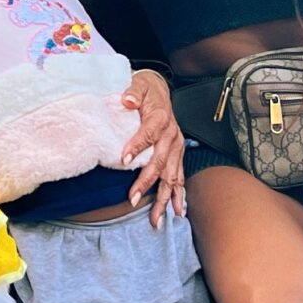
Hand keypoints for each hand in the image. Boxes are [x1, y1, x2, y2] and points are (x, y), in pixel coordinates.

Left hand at [121, 70, 184, 228]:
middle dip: (147, 182)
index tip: (123, 160)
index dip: (137, 146)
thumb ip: (133, 91)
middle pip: (160, 161)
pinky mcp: (177, 154)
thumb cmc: (145, 88)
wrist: (159, 88)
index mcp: (160, 118)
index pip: (148, 134)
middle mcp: (172, 135)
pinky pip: (179, 176)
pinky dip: (178, 195)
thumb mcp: (138, 84)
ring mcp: (177, 147)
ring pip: (172, 175)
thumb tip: (128, 100)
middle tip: (132, 198)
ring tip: (156, 218)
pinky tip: (176, 212)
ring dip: (163, 197)